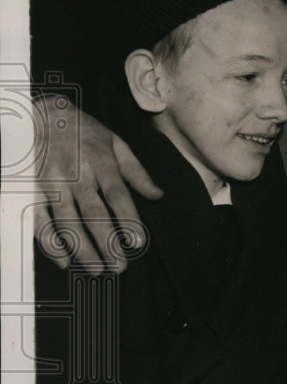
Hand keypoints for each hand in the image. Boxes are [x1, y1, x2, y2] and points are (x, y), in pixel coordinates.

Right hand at [34, 94, 161, 271]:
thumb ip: (137, 172)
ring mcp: (52, 184)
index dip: (128, 220)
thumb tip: (158, 195)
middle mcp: (77, 175)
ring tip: (97, 270)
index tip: (137, 242)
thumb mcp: (116, 143)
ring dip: (82, 250)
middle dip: (107, 243)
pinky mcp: (31, 190)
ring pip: (67, 223)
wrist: (43, 114)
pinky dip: (50, 242)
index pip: (117, 196)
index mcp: (101, 163)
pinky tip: (64, 260)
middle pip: (93, 215)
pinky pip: (39, 221)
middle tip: (119, 266)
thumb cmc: (85, 130)